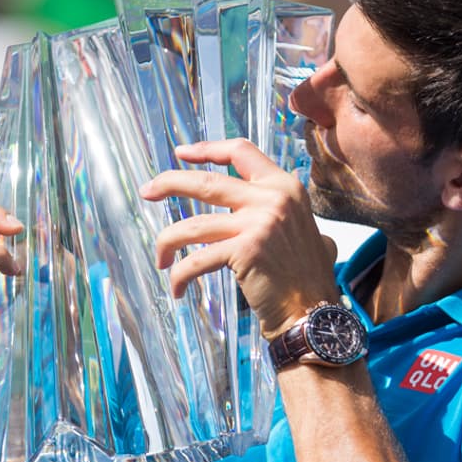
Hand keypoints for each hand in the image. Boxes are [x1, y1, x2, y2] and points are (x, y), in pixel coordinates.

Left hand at [139, 138, 338, 339]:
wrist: (314, 311)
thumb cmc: (308, 278)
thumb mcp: (307, 230)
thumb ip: (286, 215)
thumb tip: (270, 214)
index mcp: (285, 187)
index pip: (241, 152)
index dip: (207, 149)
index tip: (181, 154)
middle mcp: (272, 198)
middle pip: (207, 181)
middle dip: (169, 183)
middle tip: (147, 191)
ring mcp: (258, 223)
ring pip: (192, 225)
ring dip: (167, 240)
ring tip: (160, 257)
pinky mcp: (244, 251)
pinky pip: (196, 260)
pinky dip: (180, 275)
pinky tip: (177, 288)